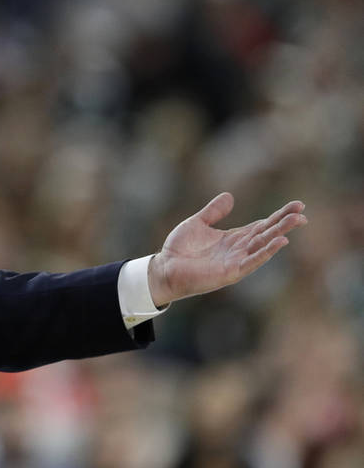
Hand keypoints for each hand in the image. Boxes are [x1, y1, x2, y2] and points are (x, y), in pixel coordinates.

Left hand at [148, 193, 306, 306]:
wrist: (164, 268)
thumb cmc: (179, 249)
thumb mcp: (196, 223)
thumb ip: (213, 211)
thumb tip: (230, 196)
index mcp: (234, 238)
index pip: (262, 225)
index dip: (279, 216)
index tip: (297, 205)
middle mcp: (239, 249)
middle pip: (267, 233)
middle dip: (285, 223)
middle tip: (303, 212)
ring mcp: (237, 261)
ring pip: (264, 245)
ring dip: (281, 233)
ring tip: (297, 221)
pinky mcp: (231, 272)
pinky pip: (253, 261)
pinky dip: (267, 251)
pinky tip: (280, 241)